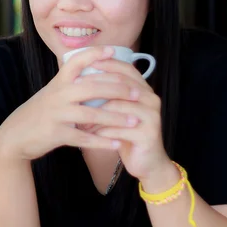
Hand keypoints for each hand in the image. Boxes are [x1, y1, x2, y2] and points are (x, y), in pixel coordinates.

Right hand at [0, 46, 137, 160]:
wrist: (15, 134)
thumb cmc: (39, 112)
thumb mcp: (52, 92)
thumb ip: (71, 83)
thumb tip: (96, 71)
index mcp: (58, 82)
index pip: (77, 61)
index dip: (95, 54)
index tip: (114, 51)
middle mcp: (58, 94)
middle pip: (92, 86)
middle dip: (117, 89)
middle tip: (137, 93)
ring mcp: (57, 114)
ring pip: (91, 113)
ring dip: (115, 118)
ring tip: (134, 121)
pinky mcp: (57, 133)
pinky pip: (84, 138)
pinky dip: (102, 141)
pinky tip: (117, 144)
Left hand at [84, 59, 175, 183]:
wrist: (146, 163)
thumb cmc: (125, 133)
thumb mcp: (116, 109)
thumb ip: (106, 93)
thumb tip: (80, 74)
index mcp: (143, 88)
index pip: (125, 68)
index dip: (105, 63)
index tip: (83, 64)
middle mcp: (151, 98)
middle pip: (121, 83)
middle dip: (95, 84)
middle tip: (74, 86)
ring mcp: (152, 115)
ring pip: (118, 105)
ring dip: (94, 111)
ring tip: (78, 116)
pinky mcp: (148, 134)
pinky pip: (119, 128)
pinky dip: (101, 130)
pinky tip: (88, 133)